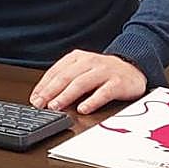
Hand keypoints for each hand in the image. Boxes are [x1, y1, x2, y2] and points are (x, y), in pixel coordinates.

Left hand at [29, 49, 147, 114]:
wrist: (134, 67)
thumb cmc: (103, 72)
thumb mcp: (82, 70)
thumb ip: (65, 80)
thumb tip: (43, 97)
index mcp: (77, 58)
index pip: (55, 72)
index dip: (43, 86)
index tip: (34, 99)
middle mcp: (89, 62)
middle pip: (66, 77)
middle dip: (50, 92)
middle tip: (40, 104)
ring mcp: (104, 71)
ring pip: (81, 83)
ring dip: (66, 96)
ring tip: (56, 107)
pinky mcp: (118, 83)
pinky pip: (103, 92)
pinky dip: (92, 101)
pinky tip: (83, 109)